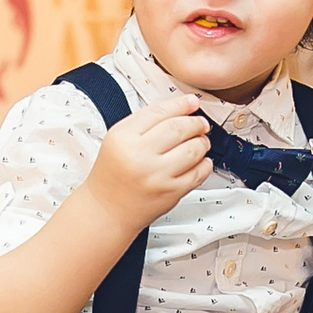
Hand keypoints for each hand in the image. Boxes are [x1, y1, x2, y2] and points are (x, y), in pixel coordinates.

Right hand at [82, 94, 211, 232]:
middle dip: (195, 123)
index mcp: (123, 138)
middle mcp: (140, 156)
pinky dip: (205, 163)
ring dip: (202, 142)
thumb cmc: (113, 174)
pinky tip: (200, 161)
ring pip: (193, 149)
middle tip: (200, 123)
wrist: (107, 210)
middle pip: (179, 128)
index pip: (160, 112)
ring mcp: (157, 176)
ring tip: (200, 141)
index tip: (192, 102)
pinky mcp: (171, 192)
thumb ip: (146, 122)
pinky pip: (198, 173)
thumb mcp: (117, 140)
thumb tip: (183, 106)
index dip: (181, 104)